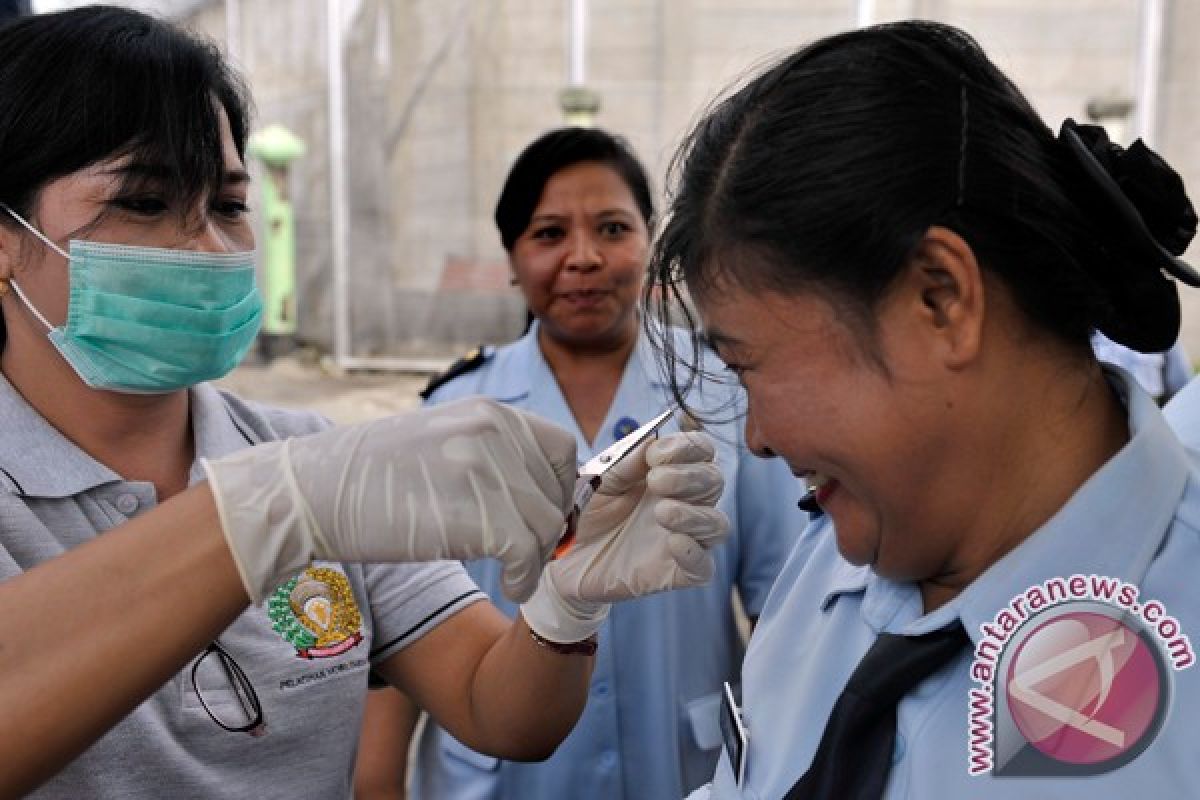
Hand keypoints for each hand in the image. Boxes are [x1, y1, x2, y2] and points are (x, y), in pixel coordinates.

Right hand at [202, 397, 576, 603]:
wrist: (312, 491)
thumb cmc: (370, 475)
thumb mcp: (440, 441)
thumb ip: (489, 454)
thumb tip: (534, 491)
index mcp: (488, 411)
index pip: (560, 447)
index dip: (560, 486)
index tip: (545, 515)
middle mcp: (494, 431)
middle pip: (555, 491)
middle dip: (550, 529)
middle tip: (530, 556)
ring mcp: (484, 469)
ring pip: (545, 524)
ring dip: (538, 559)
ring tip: (517, 574)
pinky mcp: (473, 513)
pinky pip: (526, 551)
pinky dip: (526, 576)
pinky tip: (512, 586)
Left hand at [521, 431, 728, 642]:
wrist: (562, 558)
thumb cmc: (585, 511)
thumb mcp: (599, 481)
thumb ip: (626, 463)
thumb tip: (653, 440)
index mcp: (669, 472)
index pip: (701, 451)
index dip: (688, 447)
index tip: (656, 454)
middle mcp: (683, 503)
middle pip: (714, 482)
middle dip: (690, 477)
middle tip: (657, 480)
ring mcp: (683, 538)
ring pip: (717, 524)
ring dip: (695, 514)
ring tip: (661, 512)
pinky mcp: (675, 573)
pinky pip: (702, 567)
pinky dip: (694, 553)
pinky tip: (673, 543)